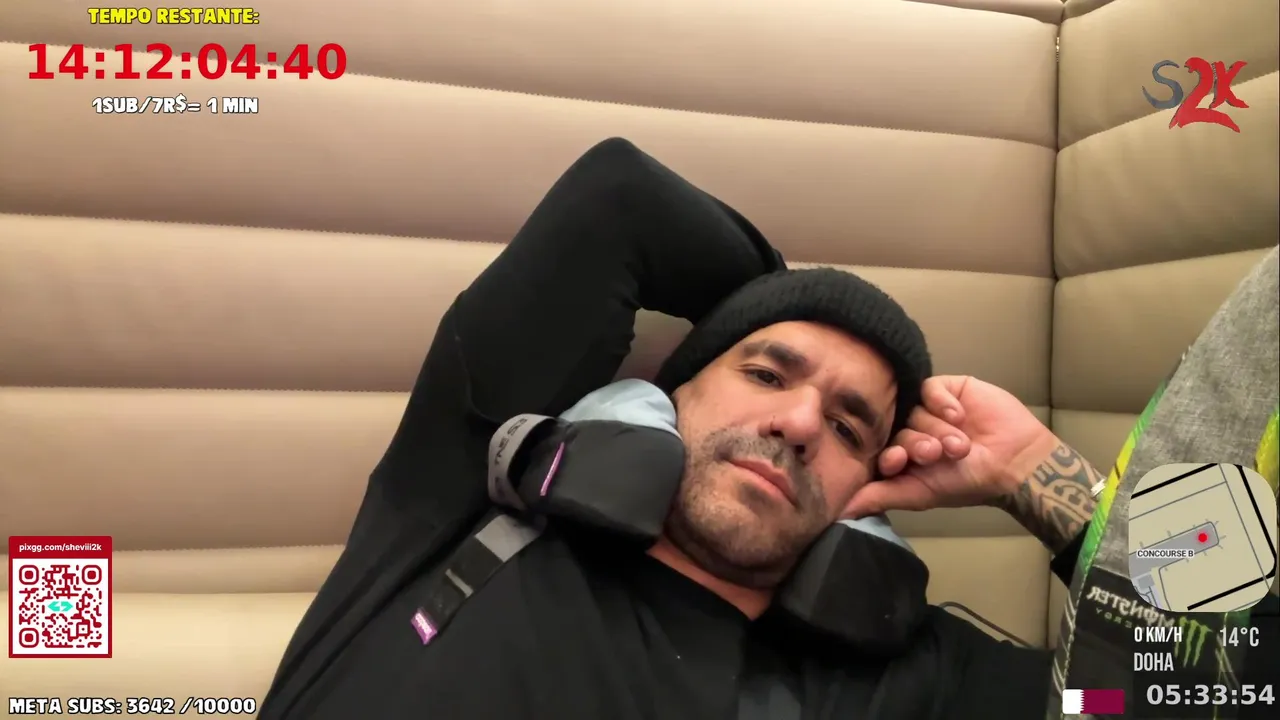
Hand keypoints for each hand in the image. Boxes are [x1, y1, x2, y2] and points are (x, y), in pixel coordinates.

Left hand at [845, 376, 1101, 551]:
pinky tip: (960, 416)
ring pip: (914, 410)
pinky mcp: (946, 388)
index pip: (880, 448)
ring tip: (960, 445)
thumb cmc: (967, 482)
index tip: (898, 462)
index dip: (889, 454)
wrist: (1015, 461)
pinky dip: (943, 404)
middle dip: (918, 443)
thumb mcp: (920, 493)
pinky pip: (929, 388)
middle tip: (937, 454)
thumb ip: (880, 497)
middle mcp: (911, 429)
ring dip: (938, 429)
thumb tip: (839, 512)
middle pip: (897, 428)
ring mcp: (927, 408)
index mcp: (901, 454)